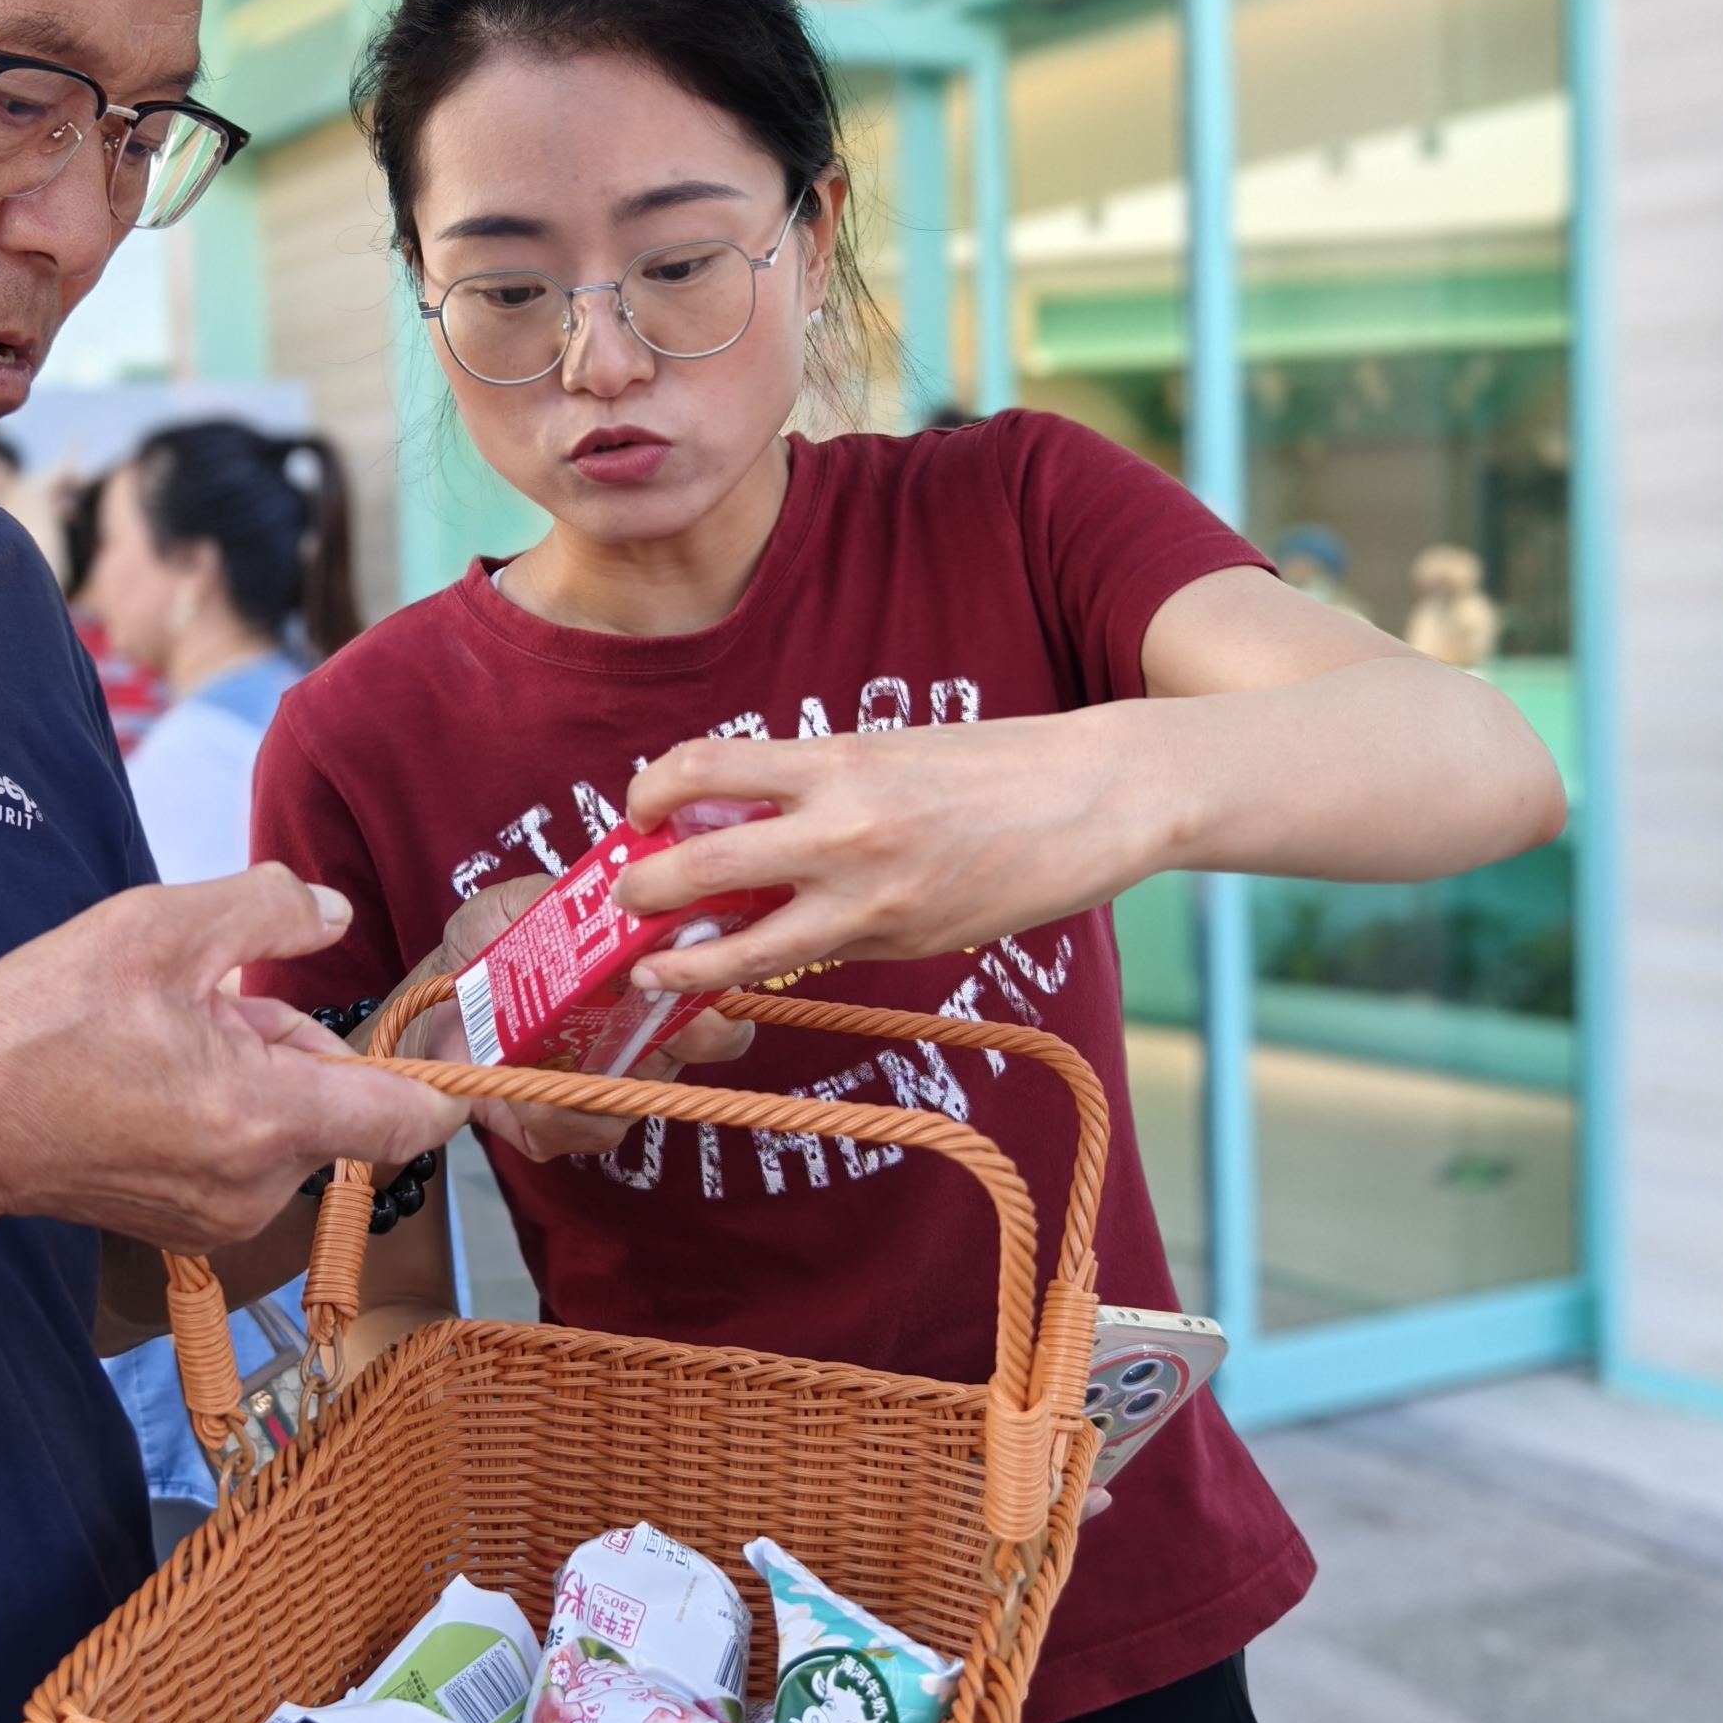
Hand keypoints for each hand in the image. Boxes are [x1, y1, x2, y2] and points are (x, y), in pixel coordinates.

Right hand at [0, 868, 465, 1244]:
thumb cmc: (43, 1026)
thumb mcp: (159, 928)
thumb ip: (269, 908)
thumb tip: (334, 912)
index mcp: (267, 1120)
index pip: (409, 1121)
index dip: (440, 1079)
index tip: (442, 1041)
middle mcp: (257, 1188)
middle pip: (333, 1101)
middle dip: (289, 1042)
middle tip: (203, 1001)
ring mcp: (219, 1218)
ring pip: (285, 1124)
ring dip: (250, 1072)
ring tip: (160, 1040)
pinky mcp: (185, 1227)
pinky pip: (242, 1154)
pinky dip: (219, 1109)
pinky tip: (147, 1080)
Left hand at [390, 876, 753, 1168]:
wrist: (429, 1013)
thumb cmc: (484, 954)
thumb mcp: (512, 908)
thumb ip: (560, 898)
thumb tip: (613, 891)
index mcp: (648, 973)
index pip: (718, 973)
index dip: (717, 972)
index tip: (680, 962)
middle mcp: (649, 1031)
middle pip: (716, 1040)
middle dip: (693, 1032)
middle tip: (640, 1014)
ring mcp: (619, 1082)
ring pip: (646, 1094)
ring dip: (598, 1074)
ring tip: (537, 1054)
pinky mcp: (575, 1125)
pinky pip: (590, 1127)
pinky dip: (552, 1110)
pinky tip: (517, 1087)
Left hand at [610, 567, 1567, 991]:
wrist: (1103, 795)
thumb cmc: (997, 766)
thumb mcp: (896, 751)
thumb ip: (818, 782)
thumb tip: (738, 814)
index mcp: (836, 758)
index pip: (701, 768)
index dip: (651, 791)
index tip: (637, 809)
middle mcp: (842, 825)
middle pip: (695, 864)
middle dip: (641, 888)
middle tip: (620, 899)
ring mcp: (871, 895)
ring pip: (739, 945)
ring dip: (686, 958)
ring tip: (657, 966)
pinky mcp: (904, 941)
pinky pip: (814, 960)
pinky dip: (772, 966)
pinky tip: (752, 971)